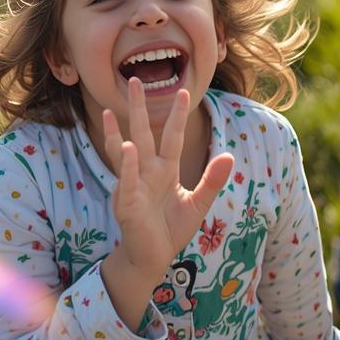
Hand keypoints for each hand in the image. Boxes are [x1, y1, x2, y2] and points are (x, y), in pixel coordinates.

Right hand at [104, 79, 233, 278]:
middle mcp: (147, 172)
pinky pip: (127, 181)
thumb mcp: (198, 204)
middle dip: (139, 108)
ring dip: (118, 131)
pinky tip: (127, 148)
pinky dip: (128, 165)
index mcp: (165, 170)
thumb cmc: (171, 230)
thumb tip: (229, 155)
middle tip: (134, 80)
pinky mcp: (127, 203)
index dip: (178, 115)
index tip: (184, 91)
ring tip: (110, 111)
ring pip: (125, 153)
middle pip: (143, 134)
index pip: (173, 137)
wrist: (153, 259)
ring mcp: (134, 186)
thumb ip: (212, 180)